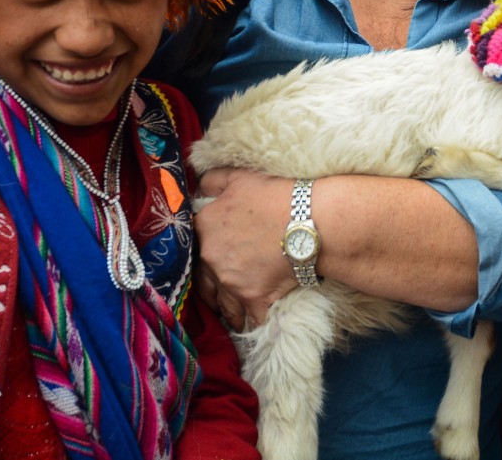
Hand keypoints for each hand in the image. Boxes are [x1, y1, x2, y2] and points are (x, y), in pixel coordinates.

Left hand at [194, 168, 297, 330]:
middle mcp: (212, 260)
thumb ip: (211, 181)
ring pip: (222, 307)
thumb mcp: (239, 177)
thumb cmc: (276, 195)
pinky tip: (251, 325)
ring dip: (227, 310)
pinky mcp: (255, 299)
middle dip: (211, 289)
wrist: (310, 220)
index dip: (202, 254)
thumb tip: (198, 190)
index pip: (192, 248)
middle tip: (221, 290)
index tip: (209, 260)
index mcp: (205, 229)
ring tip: (234, 311)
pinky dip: (249, 323)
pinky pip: (247, 321)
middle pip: (203, 284)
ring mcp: (232, 283)